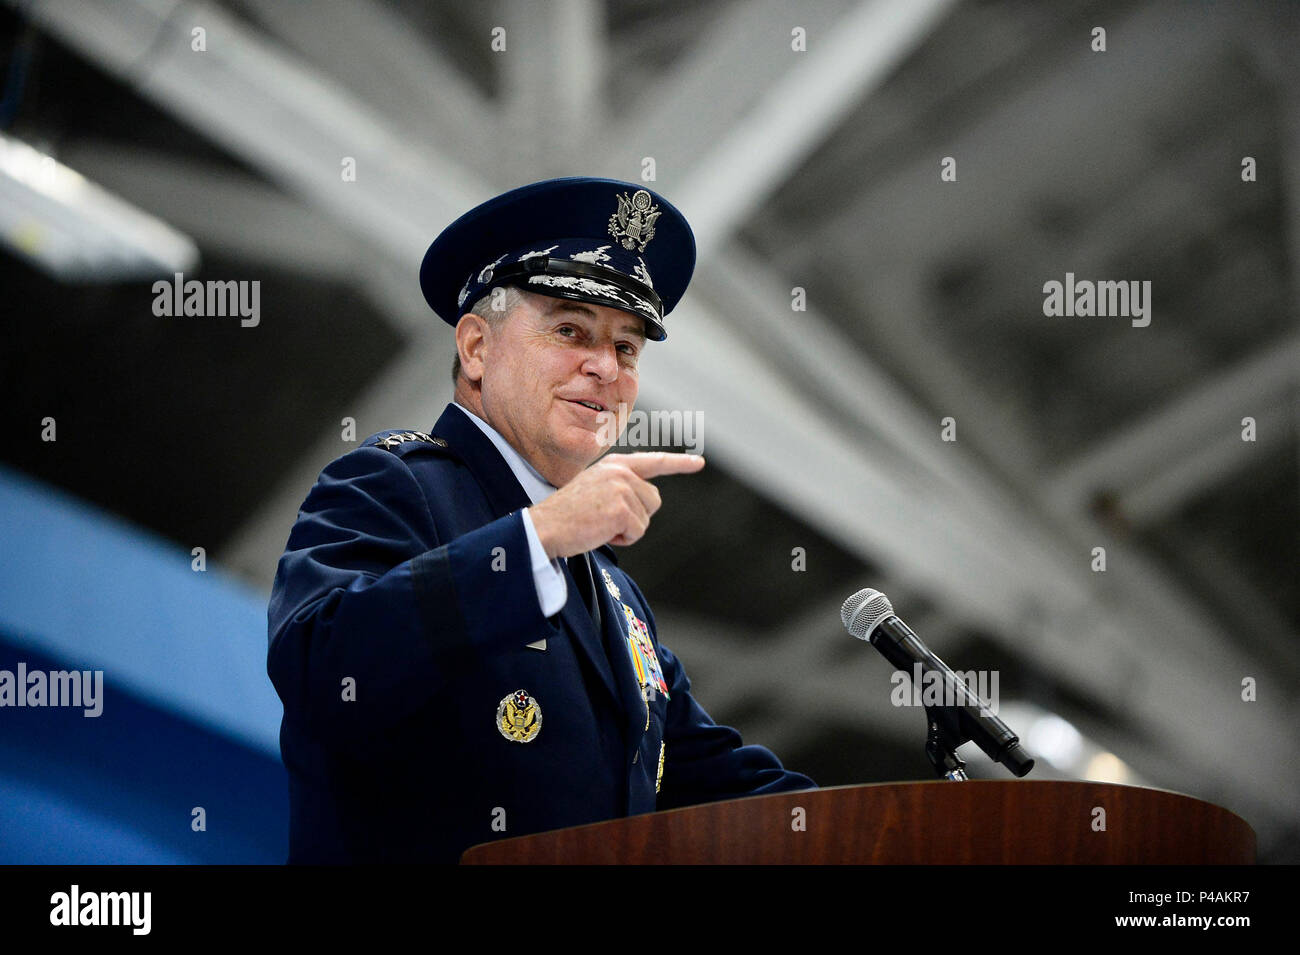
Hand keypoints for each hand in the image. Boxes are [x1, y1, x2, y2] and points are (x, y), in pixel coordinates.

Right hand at [528, 452, 705, 557]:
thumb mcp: (595, 489)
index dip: (678, 464)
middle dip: (635, 516)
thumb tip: (646, 502)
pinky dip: (622, 539)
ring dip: (626, 529)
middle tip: (603, 519)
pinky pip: (637, 532)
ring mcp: (622, 488)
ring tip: (598, 524)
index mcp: (614, 464)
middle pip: (653, 501)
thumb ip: (620, 487)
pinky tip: (599, 532)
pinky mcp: (622, 508)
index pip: (653, 462)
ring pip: (646, 518)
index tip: (698, 463)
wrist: (545, 526)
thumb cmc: (567, 515)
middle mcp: (621, 472)